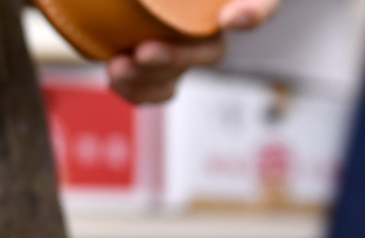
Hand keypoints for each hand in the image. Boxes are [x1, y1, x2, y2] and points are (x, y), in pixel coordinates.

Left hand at [107, 0, 279, 103]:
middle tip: (144, 51)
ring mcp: (188, 45)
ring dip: (151, 77)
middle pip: (211, 50)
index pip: (259, 3)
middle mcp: (212, 18)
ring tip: (118, 65)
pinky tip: (115, 74)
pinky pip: (159, 90)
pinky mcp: (164, 67)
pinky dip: (136, 90)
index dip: (253, 11)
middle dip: (178, 56)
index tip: (232, 18)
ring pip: (182, 73)